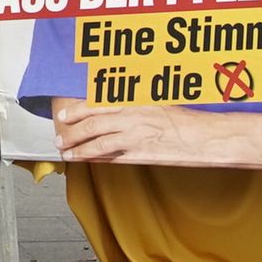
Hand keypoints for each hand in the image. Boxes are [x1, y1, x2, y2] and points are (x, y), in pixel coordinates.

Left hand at [44, 100, 217, 163]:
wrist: (202, 136)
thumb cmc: (183, 119)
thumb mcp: (156, 101)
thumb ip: (133, 103)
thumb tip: (112, 107)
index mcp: (133, 101)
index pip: (96, 104)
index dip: (75, 109)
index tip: (62, 114)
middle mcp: (131, 116)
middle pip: (91, 123)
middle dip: (71, 131)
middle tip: (58, 137)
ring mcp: (134, 135)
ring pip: (97, 141)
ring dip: (78, 148)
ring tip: (66, 152)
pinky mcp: (140, 153)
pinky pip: (112, 156)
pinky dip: (96, 158)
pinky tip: (87, 161)